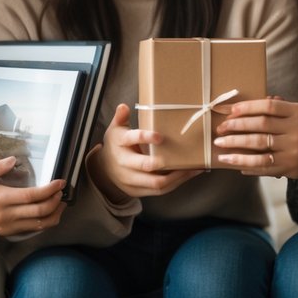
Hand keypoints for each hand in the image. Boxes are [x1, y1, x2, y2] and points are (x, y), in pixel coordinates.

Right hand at [0, 156, 65, 234]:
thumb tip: (13, 159)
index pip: (31, 196)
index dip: (49, 190)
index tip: (59, 183)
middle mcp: (4, 215)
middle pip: (39, 212)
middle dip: (55, 201)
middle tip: (61, 191)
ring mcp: (6, 226)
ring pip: (39, 224)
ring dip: (54, 214)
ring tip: (60, 202)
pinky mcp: (7, 232)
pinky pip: (32, 229)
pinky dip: (45, 221)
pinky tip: (50, 211)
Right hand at [88, 104, 202, 198]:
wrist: (103, 169)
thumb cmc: (116, 145)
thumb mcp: (115, 129)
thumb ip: (120, 117)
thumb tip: (124, 106)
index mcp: (119, 143)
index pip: (132, 139)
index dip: (145, 137)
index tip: (160, 136)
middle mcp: (124, 163)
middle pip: (146, 166)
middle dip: (166, 162)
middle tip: (184, 156)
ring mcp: (131, 180)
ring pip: (156, 182)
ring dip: (177, 176)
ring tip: (194, 167)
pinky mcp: (138, 191)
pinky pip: (159, 190)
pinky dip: (175, 184)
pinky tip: (188, 175)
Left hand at [214, 98, 297, 191]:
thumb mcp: (297, 114)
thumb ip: (276, 107)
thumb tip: (247, 105)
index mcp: (297, 113)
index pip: (269, 106)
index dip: (248, 107)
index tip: (231, 111)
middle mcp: (295, 130)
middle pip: (261, 125)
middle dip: (237, 126)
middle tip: (220, 128)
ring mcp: (292, 150)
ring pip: (259, 145)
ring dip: (236, 145)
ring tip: (220, 144)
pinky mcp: (288, 167)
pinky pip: (262, 165)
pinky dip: (245, 163)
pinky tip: (232, 162)